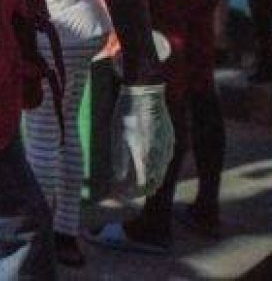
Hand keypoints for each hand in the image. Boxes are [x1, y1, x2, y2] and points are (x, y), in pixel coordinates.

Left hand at [110, 84, 173, 198]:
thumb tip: (118, 179)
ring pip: (162, 170)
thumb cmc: (127, 113)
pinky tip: (154, 166)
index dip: (134, 192)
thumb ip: (119, 160)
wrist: (147, 93)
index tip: (124, 195)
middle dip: (144, 189)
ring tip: (144, 184)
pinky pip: (166, 158)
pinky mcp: (170, 138)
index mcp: (145, 155)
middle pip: (155, 180)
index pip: (142, 184)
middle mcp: (159, 153)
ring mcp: (167, 145)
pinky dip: (159, 166)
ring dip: (153, 179)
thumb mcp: (117, 136)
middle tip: (134, 193)